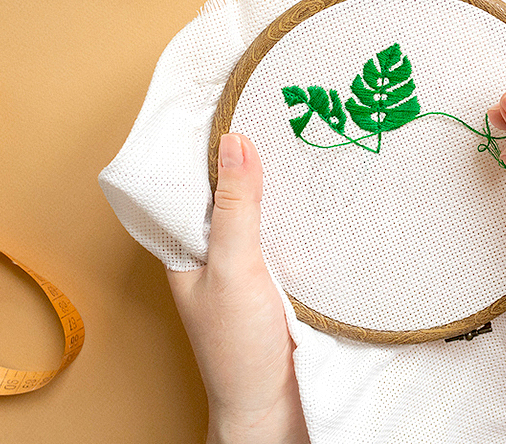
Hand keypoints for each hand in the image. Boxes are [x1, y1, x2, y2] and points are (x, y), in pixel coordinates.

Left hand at [166, 134, 307, 443]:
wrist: (275, 408)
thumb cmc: (238, 349)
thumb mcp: (234, 269)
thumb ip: (236, 209)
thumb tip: (235, 142)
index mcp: (185, 247)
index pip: (188, 180)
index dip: (206, 141)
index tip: (230, 98)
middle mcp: (213, 251)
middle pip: (227, 190)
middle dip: (249, 154)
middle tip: (278, 106)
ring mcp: (247, 264)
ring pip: (258, 209)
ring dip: (277, 181)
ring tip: (303, 136)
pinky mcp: (279, 277)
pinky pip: (286, 232)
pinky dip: (298, 211)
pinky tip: (320, 191)